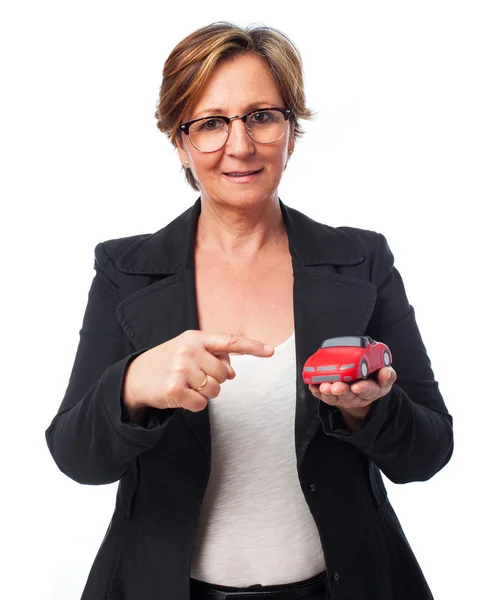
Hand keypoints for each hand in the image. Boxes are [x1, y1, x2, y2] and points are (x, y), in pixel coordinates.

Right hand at [123, 330, 273, 413]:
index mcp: (195, 338)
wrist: (134, 377)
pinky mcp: (175, 390)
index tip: (270, 350)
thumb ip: (212, 355)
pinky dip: (195, 404)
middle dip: (214, 380)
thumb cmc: (167, 362)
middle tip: (195, 377)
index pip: (229, 341)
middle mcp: (188, 351)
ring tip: (187, 385)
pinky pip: (201, 404)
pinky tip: (181, 396)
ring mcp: (181, 370)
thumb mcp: (188, 350)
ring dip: (205, 393)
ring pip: (215, 390)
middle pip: (223, 374)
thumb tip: (232, 371)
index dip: (252, 346)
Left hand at [309, 366, 395, 420]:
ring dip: (328, 392)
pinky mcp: (332, 396)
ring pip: (335, 398)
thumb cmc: (375, 377)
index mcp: (373, 390)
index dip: (363, 389)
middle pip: (350, 396)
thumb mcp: (385, 376)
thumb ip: (387, 374)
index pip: (369, 390)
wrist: (363, 384)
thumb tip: (386, 372)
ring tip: (324, 386)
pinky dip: (317, 391)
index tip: (357, 386)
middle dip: (342, 391)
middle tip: (336, 386)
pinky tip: (313, 386)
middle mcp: (358, 396)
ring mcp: (344, 398)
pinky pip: (324, 396)